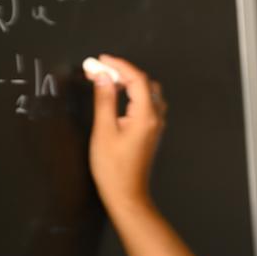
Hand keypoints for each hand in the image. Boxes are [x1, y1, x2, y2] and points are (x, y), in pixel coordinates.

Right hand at [85, 54, 167, 213]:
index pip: (136, 79)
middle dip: (124, 72)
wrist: (126, 195)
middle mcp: (155, 118)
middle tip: (102, 70)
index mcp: (145, 115)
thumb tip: (103, 77)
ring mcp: (155, 126)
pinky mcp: (151, 133)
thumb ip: (104, 100)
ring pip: (149, 93)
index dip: (119, 65)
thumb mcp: (104, 131)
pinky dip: (134, 95)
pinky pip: (148, 104)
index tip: (101, 61)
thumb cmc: (114, 169)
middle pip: (145, 83)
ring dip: (131, 83)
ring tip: (110, 82)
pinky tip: (120, 99)